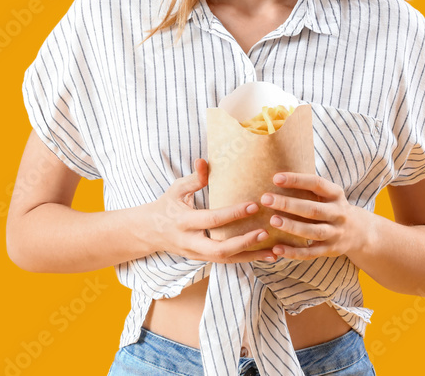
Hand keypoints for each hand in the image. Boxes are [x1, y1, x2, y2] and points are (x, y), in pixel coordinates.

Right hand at [146, 159, 279, 263]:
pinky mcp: (204, 260)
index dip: (233, 214)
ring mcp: (197, 255)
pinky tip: (267, 256)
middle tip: (265, 232)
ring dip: (251, 256)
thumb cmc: (167, 205)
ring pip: (226, 260)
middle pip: (219, 249)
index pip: (212, 220)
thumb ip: (193, 179)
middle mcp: (191, 243)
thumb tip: (204, 161)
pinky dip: (248, 260)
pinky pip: (228, 262)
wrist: (150, 232)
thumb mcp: (176, 190)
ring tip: (274, 251)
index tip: (254, 205)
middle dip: (244, 242)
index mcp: (184, 222)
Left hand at [261, 172, 367, 259]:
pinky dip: (293, 252)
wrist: (359, 232)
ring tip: (272, 221)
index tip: (276, 178)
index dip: (297, 180)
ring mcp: (335, 233)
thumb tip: (277, 177)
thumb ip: (309, 188)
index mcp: (336, 195)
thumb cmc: (332, 207)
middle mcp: (338, 213)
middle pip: (312, 209)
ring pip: (313, 231)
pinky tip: (277, 248)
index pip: (317, 184)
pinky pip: (310, 252)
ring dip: (292, 227)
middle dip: (288, 204)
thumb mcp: (328, 195)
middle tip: (266, 199)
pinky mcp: (330, 250)